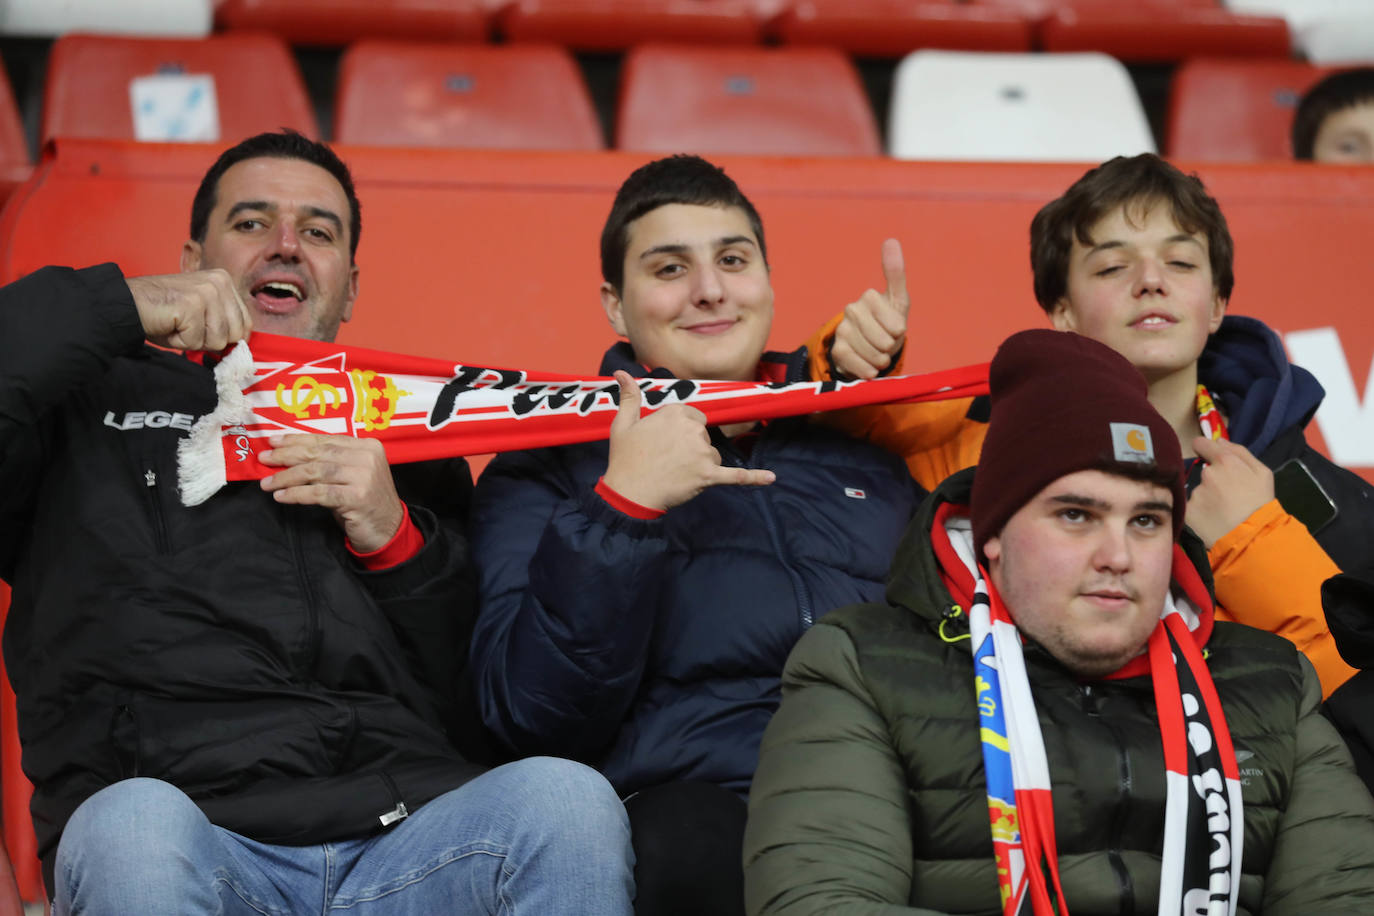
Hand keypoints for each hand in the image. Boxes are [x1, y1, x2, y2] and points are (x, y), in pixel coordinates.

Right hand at [127, 270, 251, 350]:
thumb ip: (224, 323)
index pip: (245, 324)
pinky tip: (168, 325)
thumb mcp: (203, 314)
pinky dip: (179, 341)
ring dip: (193, 341)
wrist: (127, 304)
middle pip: (234, 335)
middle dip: (209, 340)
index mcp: (224, 281)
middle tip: (186, 326)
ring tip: (177, 324)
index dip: (225, 337)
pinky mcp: (191, 304)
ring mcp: (206, 292)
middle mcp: (219, 282)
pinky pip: (195, 341)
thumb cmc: (163, 313)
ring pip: (217, 340)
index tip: (203, 330)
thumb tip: (243, 344)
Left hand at [259, 434, 404, 552]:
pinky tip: (282, 496)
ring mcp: (364, 477)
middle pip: (318, 453)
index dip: (296, 440)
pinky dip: (296, 494)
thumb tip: (287, 454)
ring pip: (316, 471)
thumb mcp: (350, 475)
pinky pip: (319, 493)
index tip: (273, 442)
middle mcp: (367, 457)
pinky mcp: (357, 497)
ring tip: (268, 483)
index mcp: (367, 446)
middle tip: (264, 459)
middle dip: (287, 456)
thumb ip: (329, 461)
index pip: (325, 439)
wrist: (388, 529)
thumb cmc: (364, 501)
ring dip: (287, 477)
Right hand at [602, 371, 774, 511]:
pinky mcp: (709, 475)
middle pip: (704, 437)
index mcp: (676, 413)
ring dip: (700, 466)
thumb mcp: (624, 423)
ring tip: (675, 473)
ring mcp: (703, 453)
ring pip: (713, 457)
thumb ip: (630, 396)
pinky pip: (736, 476)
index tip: (665, 444)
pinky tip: (771, 478)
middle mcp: (693, 429)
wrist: (629, 492)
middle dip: (690, 449)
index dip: (681, 433)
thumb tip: (622, 372)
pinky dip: (754, 478)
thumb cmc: (626, 458)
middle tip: (666, 460)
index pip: (694, 419)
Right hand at [829, 238, 908, 379]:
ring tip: (878, 354)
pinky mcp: (836, 349)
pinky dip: (867, 369)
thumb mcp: (898, 300)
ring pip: (872, 353)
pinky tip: (868, 366)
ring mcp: (842, 329)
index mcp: (869, 296)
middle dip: (890, 348)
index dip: (899, 332)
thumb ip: (895, 273)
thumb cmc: (889, 322)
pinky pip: (857, 363)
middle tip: (886, 343)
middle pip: (884, 340)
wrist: (869, 348)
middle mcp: (852, 310)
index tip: (896, 329)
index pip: (895, 324)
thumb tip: (890, 239)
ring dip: (880, 360)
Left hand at [1185, 436, 1274, 548]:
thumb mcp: (1262, 473)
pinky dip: (1199, 513)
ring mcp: (1196, 493)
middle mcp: (1207, 474)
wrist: (1253, 538)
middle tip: (1228, 496)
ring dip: (1207, 498)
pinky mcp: (1187, 511)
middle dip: (1213, 480)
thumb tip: (1218, 441)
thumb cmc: (1261, 503)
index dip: (1204, 449)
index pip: (1201, 444)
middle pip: (1204, 472)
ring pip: (1199, 491)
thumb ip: (1240, 452)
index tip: (1207, 456)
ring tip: (1223, 511)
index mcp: (1225, 461)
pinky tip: (1212, 520)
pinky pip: (1191, 507)